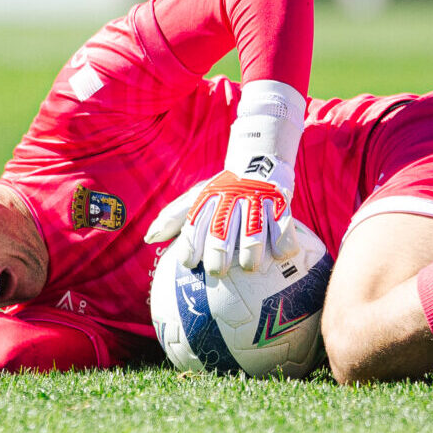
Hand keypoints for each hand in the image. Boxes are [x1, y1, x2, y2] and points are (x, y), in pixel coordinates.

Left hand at [178, 171, 297, 274]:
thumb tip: (149, 239)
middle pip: (221, 232)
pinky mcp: (281, 202)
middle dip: (217, 257)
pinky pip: (283, 228)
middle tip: (217, 272)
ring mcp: (257, 200)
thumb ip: (173, 216)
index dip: (190, 247)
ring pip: (253, 233)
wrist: (259, 161)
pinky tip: (279, 256)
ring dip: (250, 255)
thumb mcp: (197, 196)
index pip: (194, 225)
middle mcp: (231, 198)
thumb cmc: (224, 189)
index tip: (190, 264)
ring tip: (249, 267)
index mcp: (208, 197)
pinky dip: (282, 245)